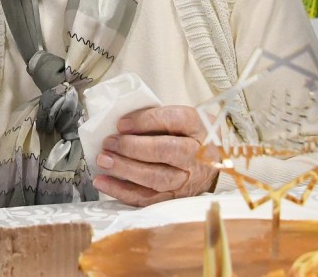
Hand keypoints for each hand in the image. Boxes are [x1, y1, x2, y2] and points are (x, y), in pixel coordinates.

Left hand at [92, 105, 220, 205]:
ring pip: (155, 178)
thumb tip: (121, 125)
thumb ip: (155, 118)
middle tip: (109, 142)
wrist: (214, 163)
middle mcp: (196, 154)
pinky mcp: (175, 198)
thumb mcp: (180, 119)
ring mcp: (187, 179)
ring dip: (125, 170)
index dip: (145, 121)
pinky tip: (103, 182)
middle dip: (131, 147)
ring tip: (103, 161)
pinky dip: (122, 191)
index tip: (121, 123)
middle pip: (164, 151)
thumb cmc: (188, 135)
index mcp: (196, 126)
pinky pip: (147, 199)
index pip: (174, 120)